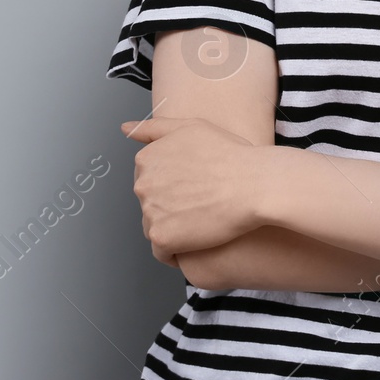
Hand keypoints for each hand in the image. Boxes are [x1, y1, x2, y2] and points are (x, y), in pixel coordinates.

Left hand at [120, 115, 264, 264]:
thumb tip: (126, 129)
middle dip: (172, 207)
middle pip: (151, 205)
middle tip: (202, 203)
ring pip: (156, 228)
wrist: (254, 185)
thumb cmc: (230, 155)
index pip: (150, 181)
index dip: (174, 186)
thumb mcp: (191, 127)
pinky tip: (199, 240)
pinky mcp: (161, 238)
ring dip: (174, 229)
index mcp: (146, 159)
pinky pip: (163, 252)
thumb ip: (154, 128)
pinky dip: (178, 251)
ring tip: (203, 221)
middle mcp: (142, 185)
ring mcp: (150, 212)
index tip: (194, 187)